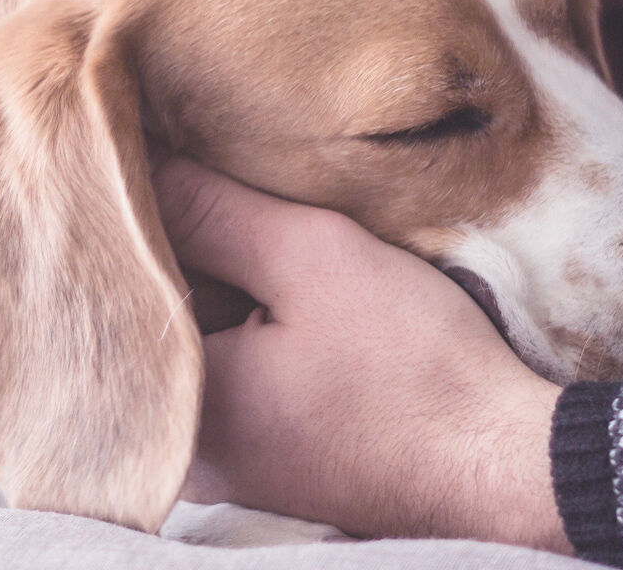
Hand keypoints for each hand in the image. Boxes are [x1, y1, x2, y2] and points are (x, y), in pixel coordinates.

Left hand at [152, 157, 568, 550]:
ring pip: (196, 344)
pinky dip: (247, 329)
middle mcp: (181, 453)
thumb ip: (213, 211)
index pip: (119, 283)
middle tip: (215, 185)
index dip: (141, 210)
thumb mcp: (314, 260)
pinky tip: (288, 295)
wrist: (503, 465)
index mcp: (173, 407)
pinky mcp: (268, 463)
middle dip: (181, 251)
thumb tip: (127, 160)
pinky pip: (231, 375)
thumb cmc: (414, 369)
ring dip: (219, 288)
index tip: (164, 155)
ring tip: (257, 232)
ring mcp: (226, 466)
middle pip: (153, 318)